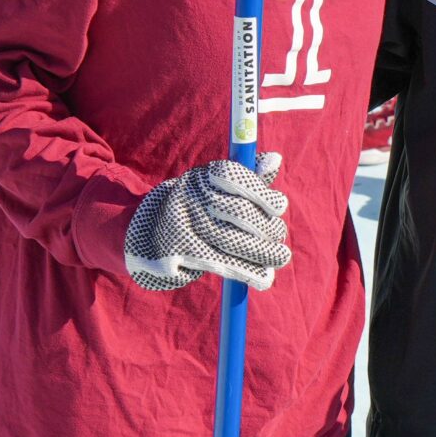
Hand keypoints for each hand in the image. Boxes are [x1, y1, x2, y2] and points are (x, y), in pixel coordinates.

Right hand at [124, 152, 290, 290]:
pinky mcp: (180, 253)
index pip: (235, 178)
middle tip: (279, 236)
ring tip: (280, 257)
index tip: (279, 206)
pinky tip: (264, 277)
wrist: (155, 234)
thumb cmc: (202, 207)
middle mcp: (192, 198)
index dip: (261, 193)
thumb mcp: (220, 187)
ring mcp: (184, 226)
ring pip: (231, 240)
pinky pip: (220, 263)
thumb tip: (275, 159)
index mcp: (204, 177)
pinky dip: (246, 271)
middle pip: (238, 212)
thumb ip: (250, 176)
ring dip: (262, 252)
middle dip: (266, 226)